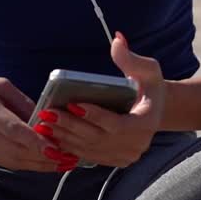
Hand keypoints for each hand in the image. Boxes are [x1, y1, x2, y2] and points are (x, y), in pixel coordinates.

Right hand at [0, 74, 65, 172]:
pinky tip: (44, 163)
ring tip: (62, 164)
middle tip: (68, 158)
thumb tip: (45, 119)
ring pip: (11, 160)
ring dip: (38, 165)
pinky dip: (27, 164)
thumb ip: (22, 102)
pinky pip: (5, 162)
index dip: (34, 141)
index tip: (55, 147)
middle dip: (43, 157)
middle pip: (14, 149)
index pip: (12, 129)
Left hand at [31, 31, 167, 168]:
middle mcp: (138, 145)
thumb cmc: (149, 86)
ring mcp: (126, 156)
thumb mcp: (147, 69)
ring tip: (45, 123)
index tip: (72, 103)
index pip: (116, 124)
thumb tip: (116, 38)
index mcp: (147, 124)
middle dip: (71, 126)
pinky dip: (69, 147)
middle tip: (48, 113)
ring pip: (90, 149)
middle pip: (98, 138)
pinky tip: (53, 135)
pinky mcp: (115, 161)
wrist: (156, 109)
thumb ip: (130, 58)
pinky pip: (88, 156)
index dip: (94, 116)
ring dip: (65, 137)